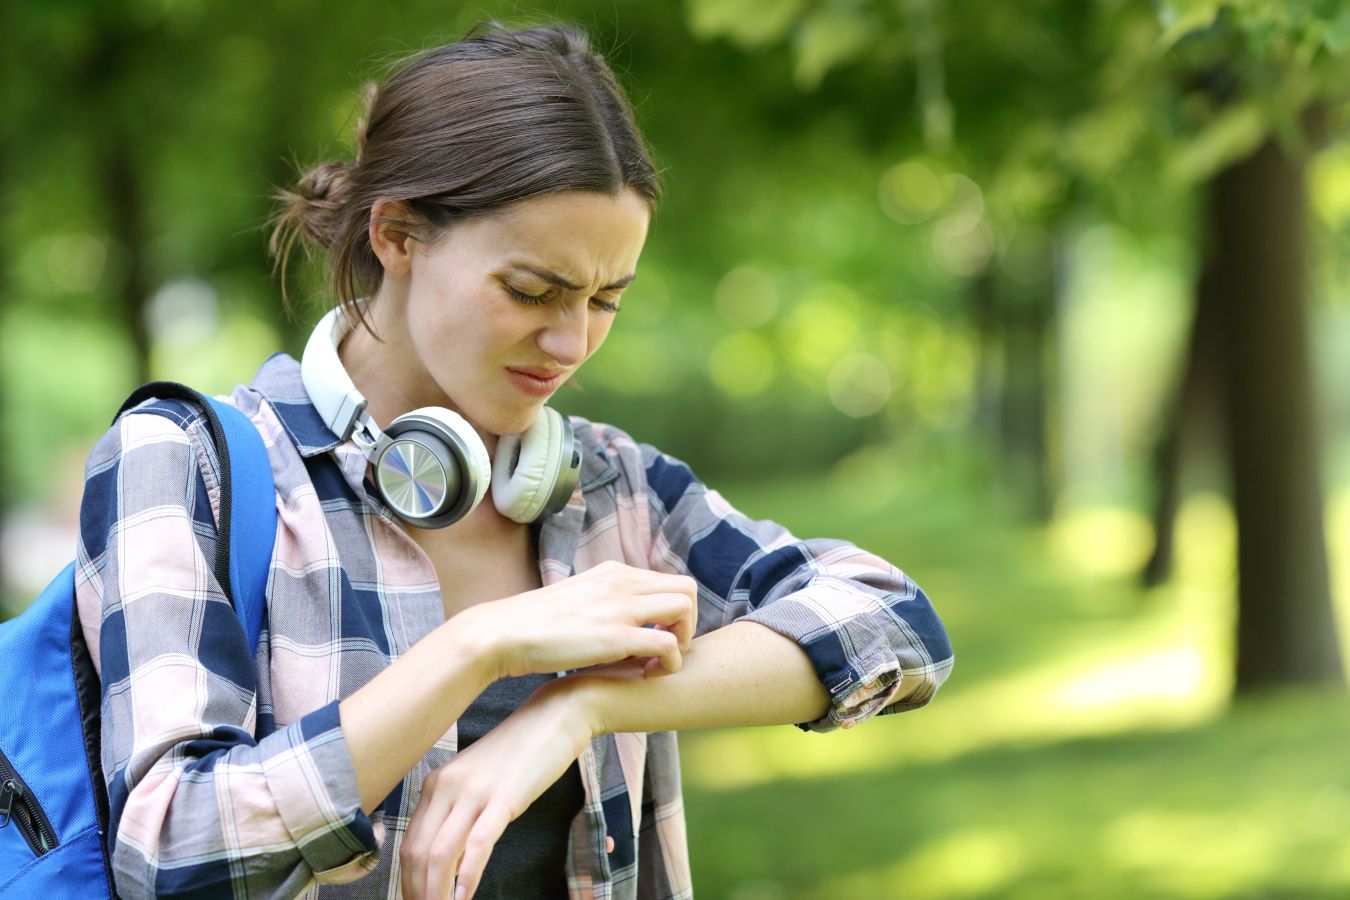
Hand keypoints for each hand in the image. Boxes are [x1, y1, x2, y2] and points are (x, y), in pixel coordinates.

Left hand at [397, 679, 595, 899]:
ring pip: (440, 854)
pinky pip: (478, 844)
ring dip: (437, 894)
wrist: (555, 716)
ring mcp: (474, 791)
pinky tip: (465, 898)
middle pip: (417, 854)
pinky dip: (467, 878)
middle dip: (417, 893)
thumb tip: (449, 855)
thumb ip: (459, 810)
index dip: (408, 882)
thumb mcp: (478, 779)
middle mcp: (446, 786)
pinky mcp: (504, 797)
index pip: (409, 844)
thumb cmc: (520, 751)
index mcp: (436, 783)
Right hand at [461, 560, 697, 680]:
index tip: (657, 636)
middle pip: (686, 589)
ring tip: (657, 663)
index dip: (673, 611)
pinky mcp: (615, 637)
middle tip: (666, 650)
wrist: (502, 634)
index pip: (669, 580)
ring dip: (683, 640)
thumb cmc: (535, 625)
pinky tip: (648, 675)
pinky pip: (668, 644)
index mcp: (614, 572)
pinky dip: (670, 662)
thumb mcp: (579, 600)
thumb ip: (605, 602)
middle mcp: (621, 582)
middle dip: (687, 623)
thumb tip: (623, 620)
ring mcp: (619, 607)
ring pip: (685, 609)